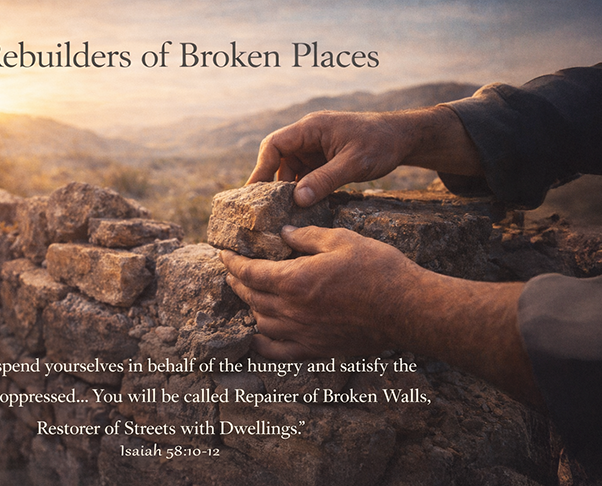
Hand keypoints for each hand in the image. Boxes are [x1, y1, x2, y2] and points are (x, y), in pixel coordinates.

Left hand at [220, 224, 541, 406]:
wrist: (408, 309)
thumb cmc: (378, 269)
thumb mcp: (342, 239)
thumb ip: (307, 236)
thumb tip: (285, 233)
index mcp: (295, 280)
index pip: (251, 273)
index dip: (233, 263)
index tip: (223, 255)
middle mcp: (293, 310)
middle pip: (252, 298)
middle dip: (237, 283)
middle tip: (231, 272)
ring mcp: (303, 334)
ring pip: (261, 323)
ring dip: (250, 308)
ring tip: (247, 296)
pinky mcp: (316, 350)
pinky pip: (277, 352)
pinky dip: (261, 343)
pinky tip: (259, 335)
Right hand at [249, 107, 482, 205]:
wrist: (404, 138)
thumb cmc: (381, 143)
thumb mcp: (354, 164)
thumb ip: (325, 180)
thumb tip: (297, 200)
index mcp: (312, 128)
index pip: (274, 145)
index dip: (261, 168)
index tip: (255, 193)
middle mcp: (309, 136)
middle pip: (278, 159)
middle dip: (271, 183)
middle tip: (265, 210)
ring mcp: (315, 148)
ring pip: (290, 170)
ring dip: (287, 190)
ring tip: (283, 214)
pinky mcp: (323, 160)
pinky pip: (305, 175)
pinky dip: (302, 191)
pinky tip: (303, 209)